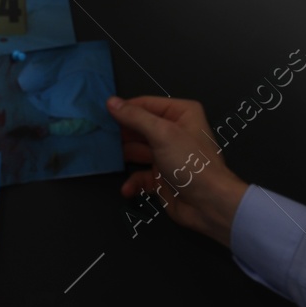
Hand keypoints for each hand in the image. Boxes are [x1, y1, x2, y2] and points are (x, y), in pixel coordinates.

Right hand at [106, 95, 248, 246]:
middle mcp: (174, 132)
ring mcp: (167, 156)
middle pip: (138, 127)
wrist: (209, 204)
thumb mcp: (162, 134)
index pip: (145, 105)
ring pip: (136, 151)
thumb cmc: (193, 164)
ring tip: (104, 157)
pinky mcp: (161, 178)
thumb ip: (135, 117)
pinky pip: (140, 175)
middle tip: (96, 134)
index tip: (100, 112)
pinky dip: (132, 182)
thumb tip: (112, 102)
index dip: (124, 108)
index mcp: (181, 114)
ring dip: (122, 156)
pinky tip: (127, 188)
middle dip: (120, 133)